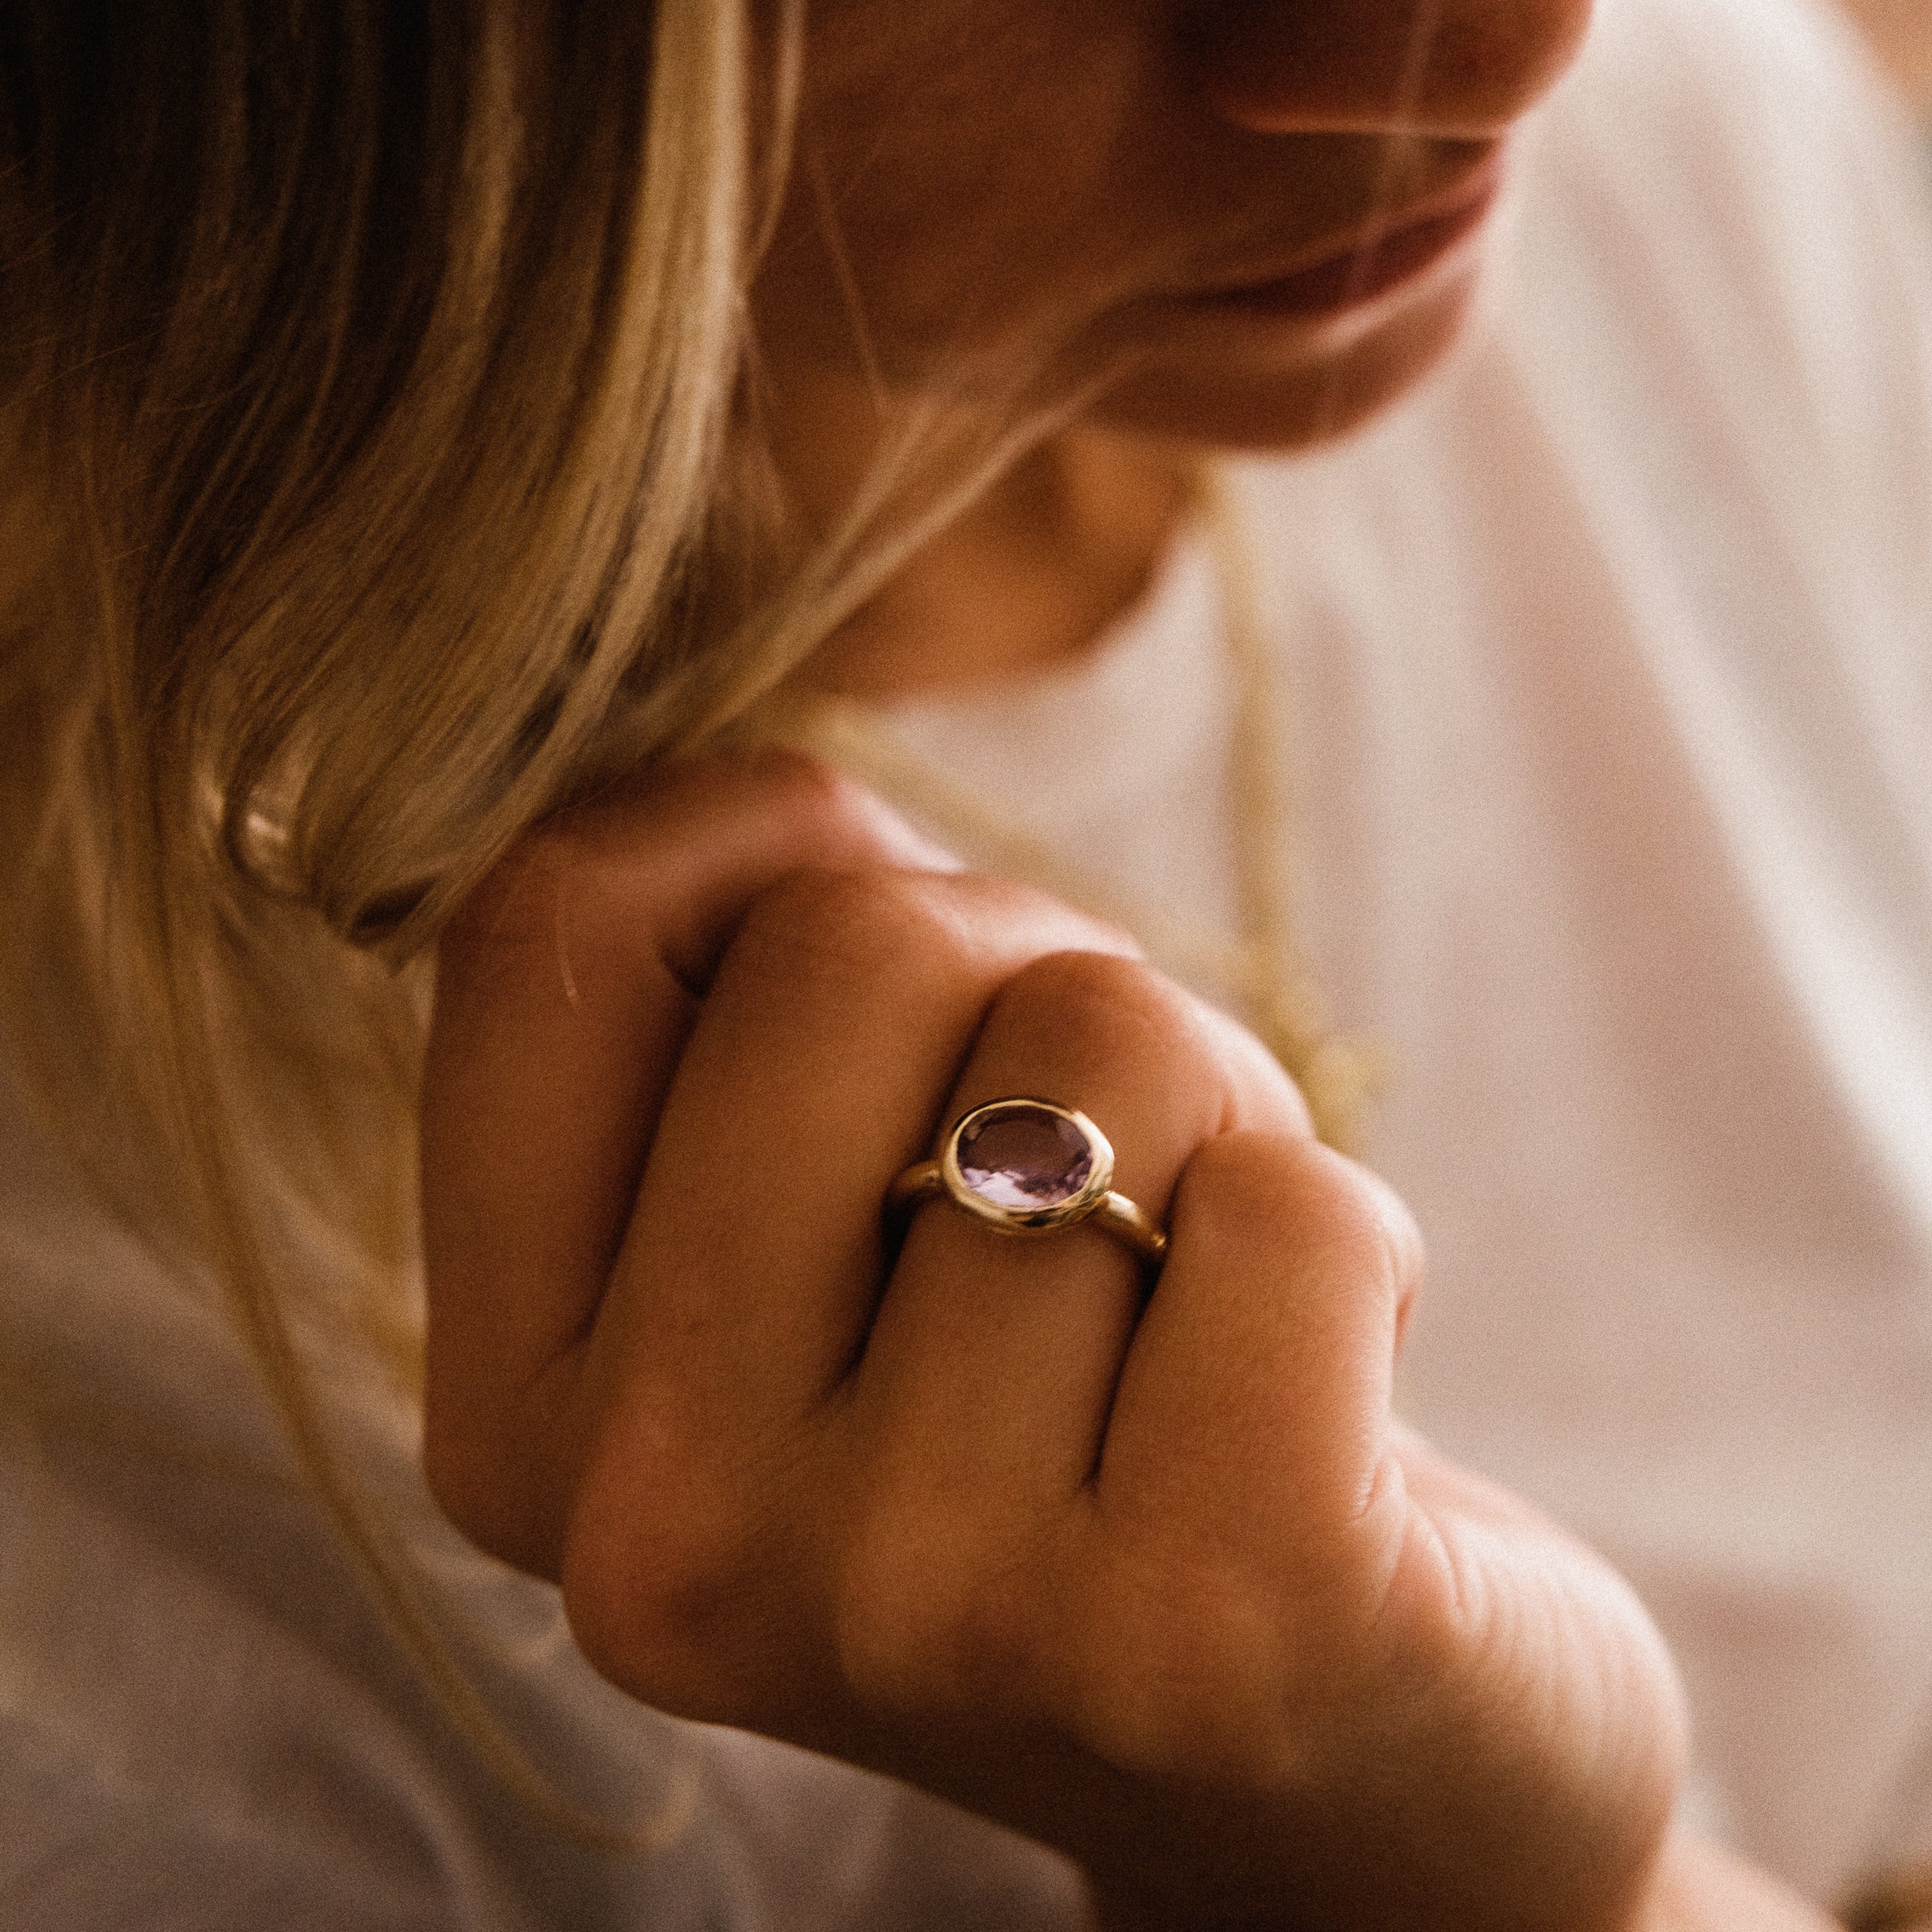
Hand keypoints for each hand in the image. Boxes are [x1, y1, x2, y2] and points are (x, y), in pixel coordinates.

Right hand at [421, 748, 1685, 1930]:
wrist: (1321, 1782)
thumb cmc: (1062, 1429)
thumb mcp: (815, 1242)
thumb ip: (736, 1018)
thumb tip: (768, 790)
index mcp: (525, 1419)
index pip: (541, 932)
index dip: (743, 835)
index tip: (889, 946)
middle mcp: (667, 1530)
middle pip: (851, 946)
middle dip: (1033, 976)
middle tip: (1098, 1166)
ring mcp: (921, 1597)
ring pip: (1101, 1044)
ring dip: (1206, 1115)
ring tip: (1193, 1304)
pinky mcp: (1208, 1633)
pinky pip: (1298, 1207)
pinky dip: (1348, 1233)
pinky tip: (1316, 1403)